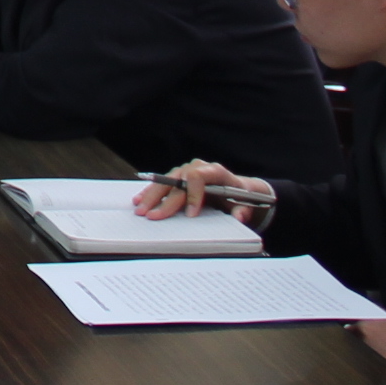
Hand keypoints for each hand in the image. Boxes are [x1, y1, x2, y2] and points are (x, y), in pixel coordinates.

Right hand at [131, 161, 271, 218]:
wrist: (237, 189)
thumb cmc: (240, 197)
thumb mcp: (247, 204)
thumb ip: (244, 211)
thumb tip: (240, 216)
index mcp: (215, 171)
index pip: (197, 177)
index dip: (192, 195)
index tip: (190, 215)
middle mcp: (198, 167)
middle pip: (176, 180)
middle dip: (164, 200)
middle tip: (153, 215)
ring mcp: (186, 171)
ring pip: (166, 181)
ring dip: (152, 195)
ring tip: (140, 208)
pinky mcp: (178, 178)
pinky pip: (162, 183)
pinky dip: (151, 192)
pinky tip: (139, 200)